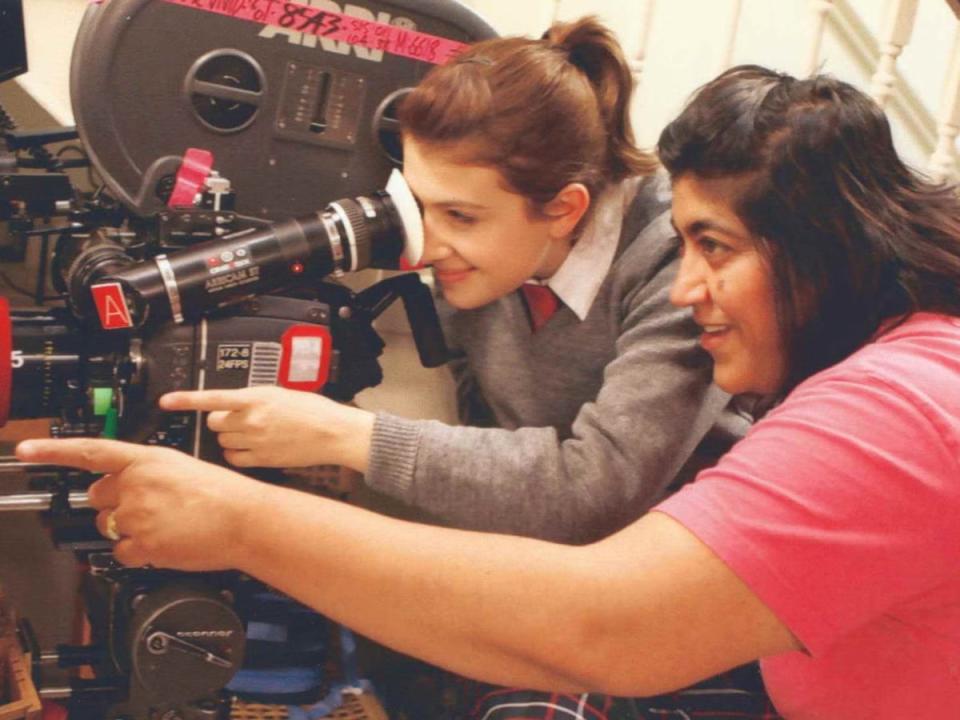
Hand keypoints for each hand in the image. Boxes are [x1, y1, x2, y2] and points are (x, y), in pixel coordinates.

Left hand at [15, 438, 266, 569]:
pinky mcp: (143, 545)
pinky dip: (139, 553)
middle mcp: (136, 485)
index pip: (91, 451)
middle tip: (143, 508)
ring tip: (163, 526)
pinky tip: (163, 544)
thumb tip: (128, 487)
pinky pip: (121, 553)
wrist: (246, 519)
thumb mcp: (183, 467)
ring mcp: (137, 516)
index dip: (53, 451)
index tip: (25, 451)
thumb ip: (149, 473)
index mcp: (147, 460)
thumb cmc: (225, 494)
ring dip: (127, 529)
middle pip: (97, 497)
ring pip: (107, 527)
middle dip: (113, 504)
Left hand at [159, 387, 374, 471]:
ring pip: (224, 441)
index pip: (212, 398)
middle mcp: (251, 419)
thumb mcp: (281, 394)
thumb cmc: (313, 411)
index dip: (186, 400)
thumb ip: (255, 399)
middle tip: (238, 420)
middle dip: (221, 421)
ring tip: (252, 434)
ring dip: (231, 437)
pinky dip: (238, 454)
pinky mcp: (261, 459)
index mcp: (256, 397)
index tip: (166, 401)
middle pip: (215, 423)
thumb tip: (236, 405)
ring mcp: (255, 440)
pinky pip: (235, 458)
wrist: (333, 432)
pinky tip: (252, 449)